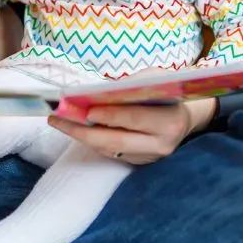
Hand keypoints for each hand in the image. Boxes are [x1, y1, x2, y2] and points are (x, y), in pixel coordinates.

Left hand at [47, 97, 215, 165]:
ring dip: (83, 136)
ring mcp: (150, 158)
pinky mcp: (140, 163)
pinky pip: (112, 152)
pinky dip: (94, 140)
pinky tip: (78, 129)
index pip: (135, 119)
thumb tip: (99, 90)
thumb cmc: (168, 93)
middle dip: (83, 131)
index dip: (110, 115)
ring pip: (110, 149)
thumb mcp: (158, 80)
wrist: (185, 119)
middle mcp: (161, 144)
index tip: (87, 111)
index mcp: (169, 121)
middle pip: (116, 140)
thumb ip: (134, 85)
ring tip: (61, 122)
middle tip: (58, 120)